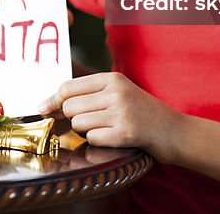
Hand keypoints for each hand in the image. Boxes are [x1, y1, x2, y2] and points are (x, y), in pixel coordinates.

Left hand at [38, 72, 180, 156]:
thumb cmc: (142, 113)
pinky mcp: (126, 132)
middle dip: (72, 119)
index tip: (44, 109)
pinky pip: (93, 138)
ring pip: (78, 123)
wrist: (175, 131)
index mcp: (112, 78)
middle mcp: (116, 92)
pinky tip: (114, 137)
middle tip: (90, 122)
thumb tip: (45, 105)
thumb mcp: (118, 93)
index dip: (52, 100)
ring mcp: (122, 112)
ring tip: (107, 128)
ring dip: (87, 131)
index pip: (68, 87)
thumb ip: (87, 95)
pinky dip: (98, 141)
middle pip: (69, 106)